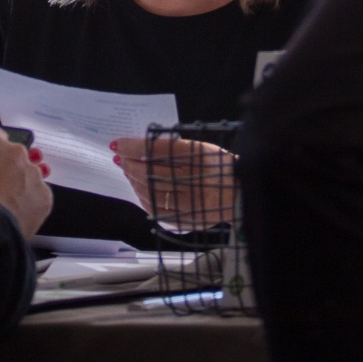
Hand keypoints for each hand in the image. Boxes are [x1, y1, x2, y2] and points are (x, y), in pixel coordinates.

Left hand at [111, 136, 235, 230]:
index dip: (134, 146)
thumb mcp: (203, 149)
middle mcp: (193, 179)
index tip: (118, 144)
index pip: (157, 149)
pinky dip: (143, 198)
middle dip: (129, 163)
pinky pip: (157, 210)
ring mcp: (189, 201)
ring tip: (127, 171)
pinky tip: (138, 190)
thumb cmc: (222, 166)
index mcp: (198, 156)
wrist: (244, 195)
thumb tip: (144, 149)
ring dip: (133, 180)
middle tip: (120, 157)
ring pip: (150, 191)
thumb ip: (177, 149)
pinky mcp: (187, 218)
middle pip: (150, 171)